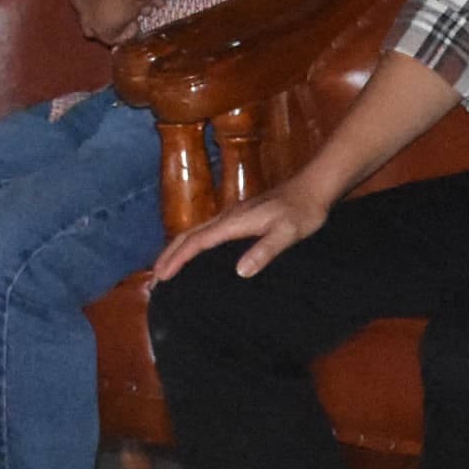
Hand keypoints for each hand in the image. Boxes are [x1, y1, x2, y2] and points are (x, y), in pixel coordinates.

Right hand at [154, 179, 332, 284]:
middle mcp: (228, 217)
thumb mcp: (288, 233)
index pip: (197, 242)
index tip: (161, 277)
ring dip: (178, 250)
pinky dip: (193, 245)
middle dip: (168, 255)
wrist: (313, 189)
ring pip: (196, 233)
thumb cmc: (303, 212)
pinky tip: (196, 256)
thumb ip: (265, 250)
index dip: (177, 259)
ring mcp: (233, 216)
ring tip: (166, 270)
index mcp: (234, 222)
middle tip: (155, 279)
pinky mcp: (240, 218)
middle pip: (188, 235)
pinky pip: (207, 233)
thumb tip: (240, 272)